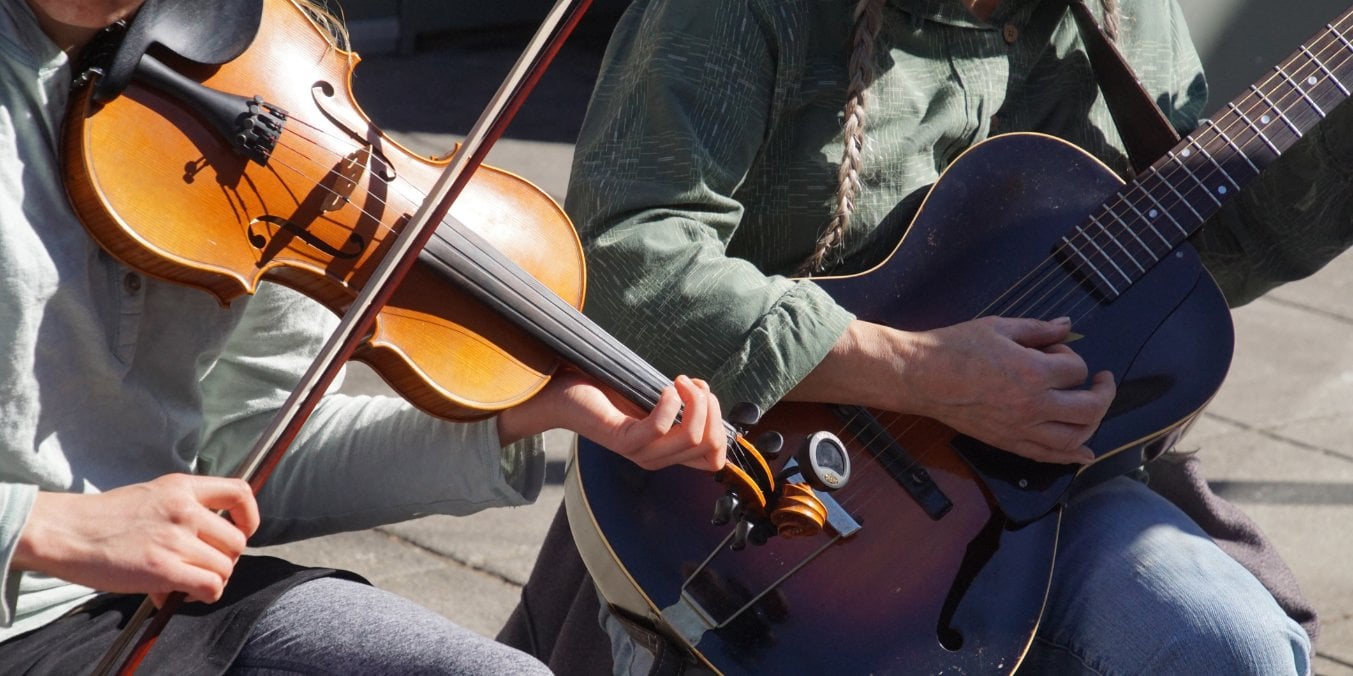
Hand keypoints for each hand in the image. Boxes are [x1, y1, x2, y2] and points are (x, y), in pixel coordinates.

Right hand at [13, 474, 258, 604]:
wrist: (65, 531)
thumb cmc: (103, 519)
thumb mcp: (150, 498)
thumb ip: (182, 515)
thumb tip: (204, 547)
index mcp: (181, 487)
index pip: (239, 492)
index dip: (250, 516)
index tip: (243, 530)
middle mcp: (184, 510)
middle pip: (237, 541)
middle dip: (226, 559)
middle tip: (203, 566)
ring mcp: (175, 539)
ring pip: (225, 567)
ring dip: (213, 579)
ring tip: (189, 582)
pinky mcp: (164, 568)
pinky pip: (210, 586)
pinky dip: (205, 595)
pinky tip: (184, 594)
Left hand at [497, 370, 726, 470]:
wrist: (563, 391)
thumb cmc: (607, 391)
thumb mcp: (651, 399)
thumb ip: (677, 406)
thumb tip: (708, 396)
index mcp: (666, 452)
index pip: (714, 460)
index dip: (721, 428)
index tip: (706, 396)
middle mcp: (656, 458)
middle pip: (708, 445)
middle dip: (711, 407)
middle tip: (692, 383)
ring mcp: (639, 452)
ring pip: (691, 437)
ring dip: (694, 401)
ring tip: (678, 381)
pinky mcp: (622, 440)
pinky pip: (660, 427)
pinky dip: (669, 402)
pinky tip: (664, 387)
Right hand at [793, 317, 1114, 463]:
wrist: (920, 376)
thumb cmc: (954, 347)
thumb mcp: (999, 327)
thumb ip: (1038, 329)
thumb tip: (1066, 325)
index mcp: (1034, 372)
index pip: (1077, 369)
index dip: (1070, 354)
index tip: (1054, 349)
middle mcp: (1033, 406)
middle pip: (1089, 408)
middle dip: (1102, 392)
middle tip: (1100, 381)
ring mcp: (1021, 428)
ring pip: (1075, 437)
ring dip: (1092, 424)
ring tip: (1091, 409)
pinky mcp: (1007, 441)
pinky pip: (1047, 455)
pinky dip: (1070, 456)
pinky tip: (1084, 455)